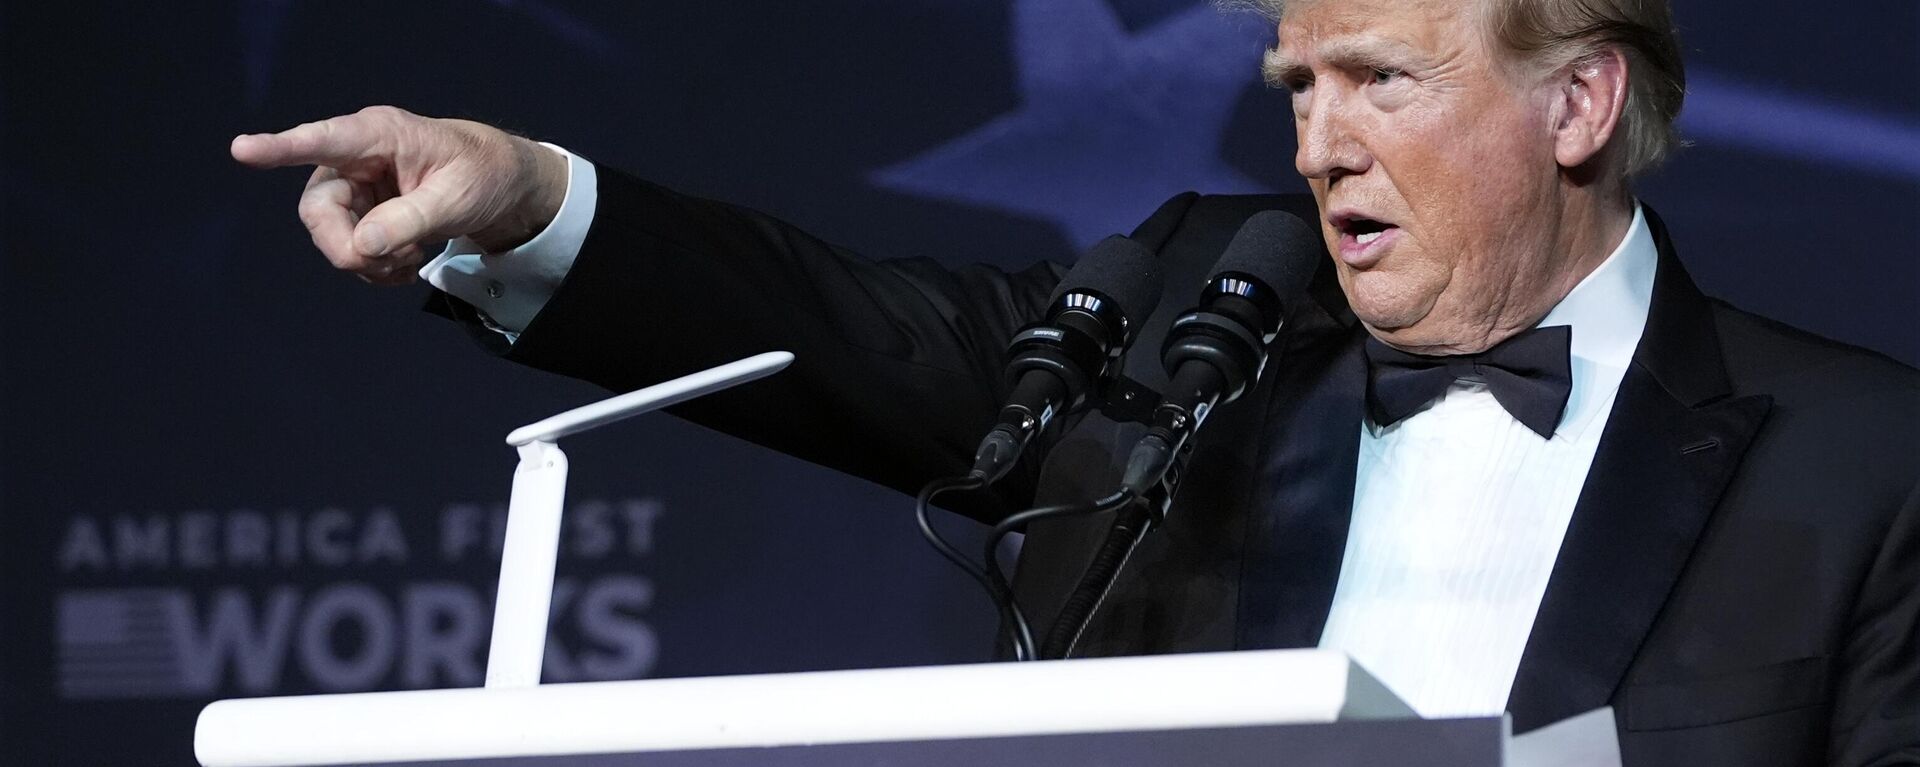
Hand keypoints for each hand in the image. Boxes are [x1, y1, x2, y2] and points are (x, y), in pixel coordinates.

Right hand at [231, 106, 567, 284]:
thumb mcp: (458, 198)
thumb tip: (362, 245)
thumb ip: (411, 220)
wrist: (497, 184)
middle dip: (349, 247)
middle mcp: (353, 158)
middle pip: (319, 210)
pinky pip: (347, 250)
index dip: (281, 147)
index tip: (243, 149)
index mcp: (378, 135)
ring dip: (370, 261)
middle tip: (397, 262)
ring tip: (414, 256)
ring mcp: (352, 188)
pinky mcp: (357, 214)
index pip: (323, 140)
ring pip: (331, 236)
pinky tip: (405, 262)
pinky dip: (375, 267)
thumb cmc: (481, 174)